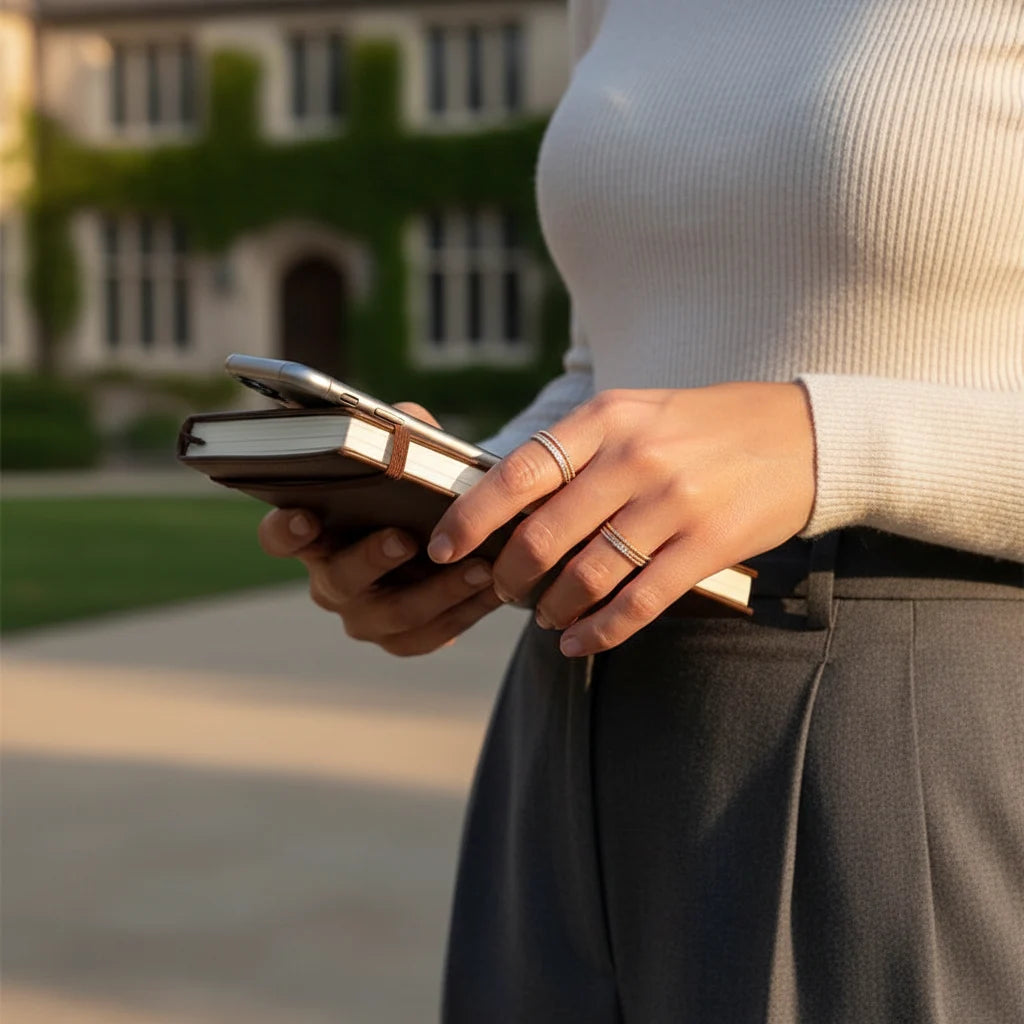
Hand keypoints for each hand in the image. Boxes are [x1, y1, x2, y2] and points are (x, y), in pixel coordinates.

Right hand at [257, 403, 502, 656]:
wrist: (450, 530)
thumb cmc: (417, 484)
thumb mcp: (408, 450)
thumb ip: (400, 433)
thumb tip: (408, 421)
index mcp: (315, 533)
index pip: (279, 536)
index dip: (285, 530)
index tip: (303, 516)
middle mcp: (330, 579)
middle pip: (338, 579)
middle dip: (371, 559)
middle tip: (405, 539)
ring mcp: (364, 616)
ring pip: (393, 615)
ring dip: (438, 591)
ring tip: (477, 565)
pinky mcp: (404, 639)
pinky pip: (431, 635)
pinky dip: (465, 611)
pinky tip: (494, 586)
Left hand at [427, 383, 815, 656]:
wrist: (803, 435)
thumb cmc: (702, 425)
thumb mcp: (635, 413)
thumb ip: (577, 449)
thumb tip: (509, 501)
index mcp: (607, 419)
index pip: (519, 473)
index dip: (472, 518)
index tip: (442, 547)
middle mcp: (635, 459)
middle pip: (544, 536)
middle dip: (509, 575)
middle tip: (500, 589)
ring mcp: (673, 504)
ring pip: (587, 575)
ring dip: (553, 607)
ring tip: (544, 615)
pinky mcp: (707, 546)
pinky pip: (637, 602)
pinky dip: (600, 631)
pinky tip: (579, 641)